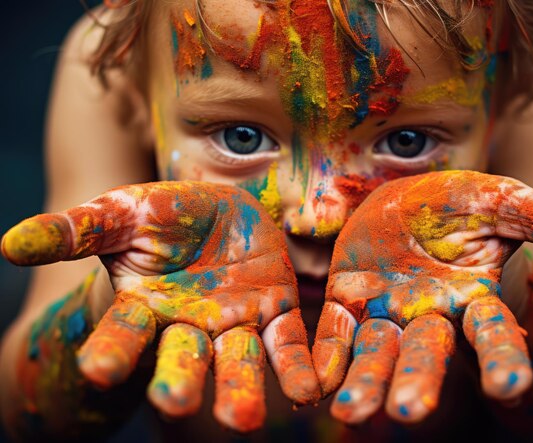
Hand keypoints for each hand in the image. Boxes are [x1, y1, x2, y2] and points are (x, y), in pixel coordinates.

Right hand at [2, 181, 319, 431]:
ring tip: (245, 421)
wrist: (216, 211)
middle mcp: (187, 326)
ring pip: (237, 361)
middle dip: (177, 381)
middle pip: (181, 359)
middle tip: (173, 404)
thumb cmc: (161, 216)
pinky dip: (297, 369)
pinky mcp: (273, 314)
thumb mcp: (119, 215)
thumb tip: (7, 243)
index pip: (123, 335)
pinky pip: (286, 345)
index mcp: (144, 307)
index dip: (111, 351)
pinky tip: (310, 391)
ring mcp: (232, 324)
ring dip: (240, 390)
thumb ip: (74, 230)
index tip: (97, 371)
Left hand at [311, 170, 532, 424]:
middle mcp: (432, 316)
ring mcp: (388, 314)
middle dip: (420, 382)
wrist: (407, 202)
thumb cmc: (458, 205)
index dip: (503, 360)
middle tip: (409, 414)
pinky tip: (310, 387)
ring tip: (350, 414)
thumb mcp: (498, 202)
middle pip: (428, 355)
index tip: (510, 389)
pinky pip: (335, 338)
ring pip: (377, 355)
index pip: (494, 334)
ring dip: (365, 384)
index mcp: (473, 297)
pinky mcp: (349, 305)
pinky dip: (324, 362)